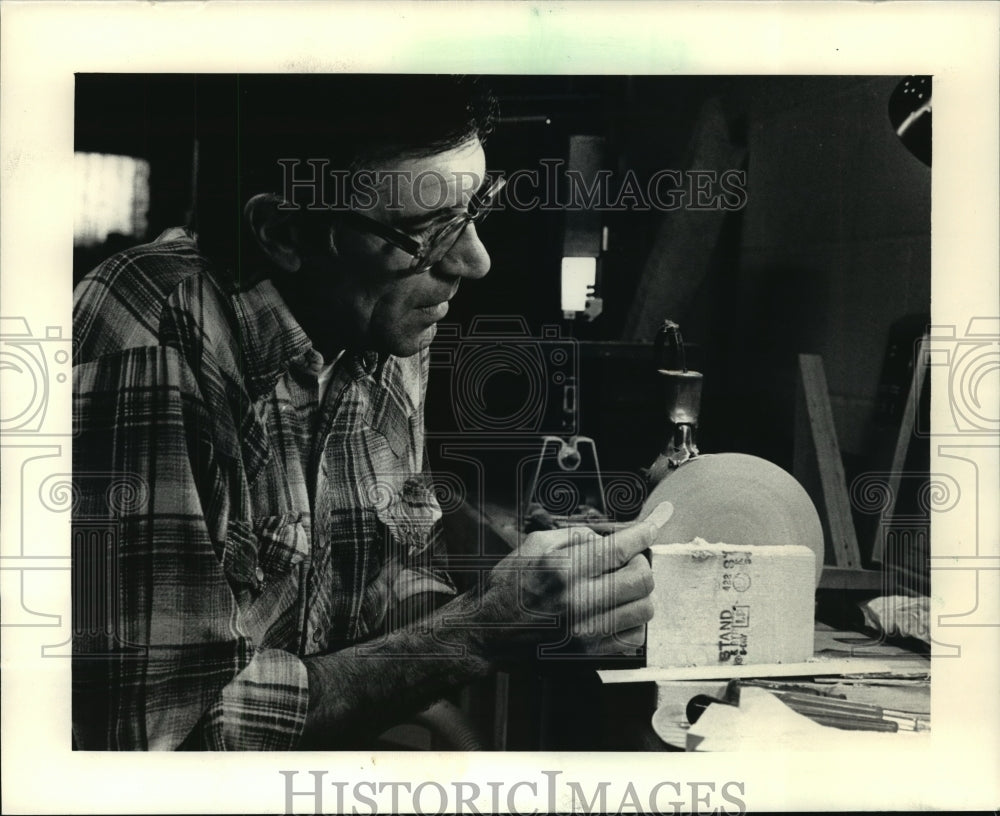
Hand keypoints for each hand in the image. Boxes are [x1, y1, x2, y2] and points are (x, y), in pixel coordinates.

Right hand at [477, 515, 661, 657]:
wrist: (487, 631)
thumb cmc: (508, 586)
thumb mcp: (534, 545)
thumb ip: (575, 536)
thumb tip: (609, 537)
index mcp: (564, 568)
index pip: (622, 547)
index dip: (647, 529)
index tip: (659, 519)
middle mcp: (578, 600)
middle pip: (641, 577)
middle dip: (640, 562)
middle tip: (627, 560)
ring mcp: (586, 630)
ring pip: (644, 608)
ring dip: (639, 592)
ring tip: (622, 586)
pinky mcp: (590, 652)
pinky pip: (634, 637)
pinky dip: (633, 620)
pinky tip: (617, 611)